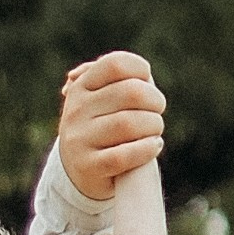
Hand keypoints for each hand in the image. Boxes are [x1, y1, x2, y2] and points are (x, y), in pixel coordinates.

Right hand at [58, 52, 167, 201]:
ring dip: (154, 126)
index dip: (140, 70)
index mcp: (81, 86)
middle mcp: (76, 110)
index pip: (116, 64)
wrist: (79, 170)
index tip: (147, 84)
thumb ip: (114, 76)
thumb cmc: (102, 125)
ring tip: (156, 130)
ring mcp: (79, 139)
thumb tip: (116, 73)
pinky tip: (155, 145)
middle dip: (155, 101)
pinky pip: (123, 155)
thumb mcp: (100, 97)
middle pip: (131, 93)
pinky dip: (147, 149)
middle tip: (157, 110)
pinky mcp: (87, 166)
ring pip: (129, 124)